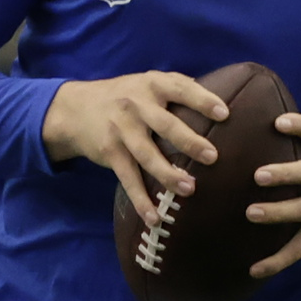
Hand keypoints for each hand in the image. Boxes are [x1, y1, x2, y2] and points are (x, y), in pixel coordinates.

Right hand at [45, 72, 226, 226]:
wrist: (76, 108)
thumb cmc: (124, 96)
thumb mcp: (147, 83)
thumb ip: (176, 90)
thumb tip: (220, 101)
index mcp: (153, 84)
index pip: (181, 89)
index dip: (202, 100)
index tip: (224, 114)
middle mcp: (136, 104)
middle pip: (165, 124)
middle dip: (189, 141)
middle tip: (212, 157)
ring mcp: (121, 129)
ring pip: (147, 154)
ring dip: (167, 174)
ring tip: (189, 189)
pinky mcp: (110, 152)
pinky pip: (128, 178)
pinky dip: (140, 200)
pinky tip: (154, 217)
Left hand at [245, 114, 300, 279]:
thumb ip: (300, 140)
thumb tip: (251, 121)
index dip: (300, 126)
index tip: (278, 123)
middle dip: (285, 175)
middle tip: (258, 175)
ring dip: (277, 213)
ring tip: (252, 213)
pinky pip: (298, 249)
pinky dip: (277, 261)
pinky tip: (255, 269)